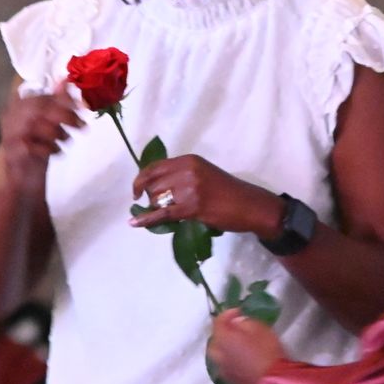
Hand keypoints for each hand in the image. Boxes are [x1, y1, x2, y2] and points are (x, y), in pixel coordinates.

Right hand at [0, 87, 83, 184]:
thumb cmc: (38, 146)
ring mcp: (9, 134)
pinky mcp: (12, 152)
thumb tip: (65, 80)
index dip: (63, 99)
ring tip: (67, 139)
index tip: (81, 106)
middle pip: (38, 108)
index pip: (42, 97)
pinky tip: (57, 151)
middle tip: (82, 125)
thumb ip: (56, 102)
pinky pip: (32, 146)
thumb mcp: (49, 122)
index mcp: (19, 106)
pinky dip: (49, 148)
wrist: (24, 177)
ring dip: (58, 133)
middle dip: (64, 115)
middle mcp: (10, 117)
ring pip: (35, 126)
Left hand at [130, 155, 279, 235]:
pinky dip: (146, 219)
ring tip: (165, 214)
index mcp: (189, 160)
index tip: (136, 190)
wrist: (250, 205)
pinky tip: (134, 223)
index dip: (141, 179)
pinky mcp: (192, 207)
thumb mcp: (204, 173)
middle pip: (153, 184)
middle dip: (151, 197)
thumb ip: (182, 175)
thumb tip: (155, 186)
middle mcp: (188, 170)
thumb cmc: (228, 191)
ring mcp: (190, 189)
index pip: (155, 167)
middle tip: (159, 206)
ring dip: (155, 208)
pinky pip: (162, 213)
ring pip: (157, 199)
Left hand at [208, 309, 284, 383]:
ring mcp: (223, 370)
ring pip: (218, 354)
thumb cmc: (267, 351)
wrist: (273, 383)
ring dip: (226, 347)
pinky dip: (230, 359)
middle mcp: (218, 354)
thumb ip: (245, 322)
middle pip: (215, 339)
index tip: (239, 311)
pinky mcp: (230, 381)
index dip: (227, 313)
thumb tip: (237, 323)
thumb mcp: (260, 328)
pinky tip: (241, 359)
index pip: (218, 321)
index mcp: (223, 339)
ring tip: (239, 344)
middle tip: (236, 328)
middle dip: (223, 332)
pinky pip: (225, 365)